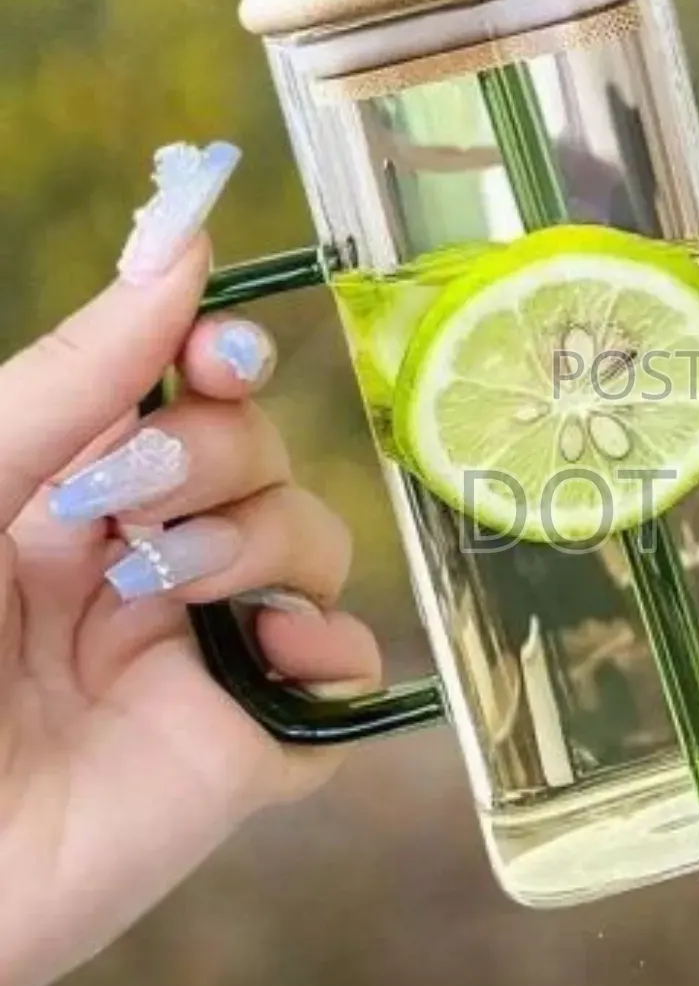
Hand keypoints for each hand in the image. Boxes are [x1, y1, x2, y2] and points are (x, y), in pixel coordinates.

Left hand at [0, 144, 378, 985]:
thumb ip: (79, 374)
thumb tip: (185, 238)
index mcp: (69, 499)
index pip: (191, 397)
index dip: (225, 358)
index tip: (221, 355)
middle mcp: (144, 563)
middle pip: (262, 456)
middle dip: (218, 456)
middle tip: (130, 504)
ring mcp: (199, 654)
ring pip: (313, 546)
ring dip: (259, 542)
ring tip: (165, 589)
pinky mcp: (245, 747)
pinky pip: (342, 678)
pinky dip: (332, 652)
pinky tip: (269, 658)